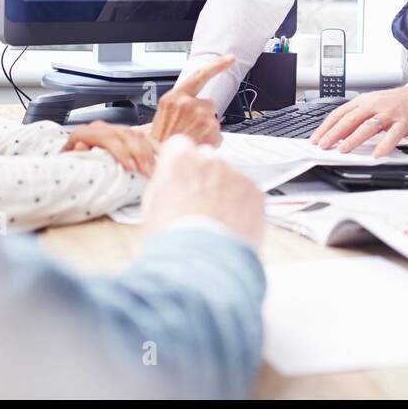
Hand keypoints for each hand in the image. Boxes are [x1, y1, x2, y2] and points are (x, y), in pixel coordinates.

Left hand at [63, 121, 157, 175]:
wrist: (70, 163)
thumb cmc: (71, 167)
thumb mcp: (67, 162)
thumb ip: (75, 154)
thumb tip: (80, 146)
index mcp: (84, 133)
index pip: (108, 138)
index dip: (121, 153)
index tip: (131, 168)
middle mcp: (100, 128)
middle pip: (125, 136)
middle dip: (139, 155)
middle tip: (147, 173)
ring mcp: (113, 129)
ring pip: (136, 135)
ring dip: (148, 153)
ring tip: (154, 171)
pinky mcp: (123, 134)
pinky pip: (143, 137)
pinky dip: (153, 147)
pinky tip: (161, 157)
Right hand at [142, 135, 264, 248]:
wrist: (203, 262)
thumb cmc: (174, 239)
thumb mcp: (152, 207)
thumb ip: (163, 183)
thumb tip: (168, 179)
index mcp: (180, 159)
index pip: (180, 145)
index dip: (181, 163)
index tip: (181, 176)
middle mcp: (210, 161)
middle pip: (207, 159)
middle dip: (204, 176)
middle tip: (199, 204)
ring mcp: (235, 174)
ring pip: (229, 177)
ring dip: (224, 192)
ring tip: (215, 221)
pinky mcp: (255, 192)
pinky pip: (247, 193)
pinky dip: (241, 206)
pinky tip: (229, 226)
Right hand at [151, 54, 235, 144]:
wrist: (157, 159)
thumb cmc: (161, 140)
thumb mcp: (164, 114)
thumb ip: (182, 103)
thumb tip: (199, 103)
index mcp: (174, 97)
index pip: (200, 75)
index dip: (217, 65)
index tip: (230, 59)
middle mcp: (188, 103)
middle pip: (208, 103)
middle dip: (204, 114)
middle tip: (190, 128)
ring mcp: (200, 115)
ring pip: (213, 119)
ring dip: (207, 128)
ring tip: (192, 137)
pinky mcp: (210, 128)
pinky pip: (218, 134)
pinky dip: (212, 141)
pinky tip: (198, 144)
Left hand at [309, 85, 407, 157]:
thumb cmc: (395, 102)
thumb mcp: (372, 104)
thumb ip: (356, 116)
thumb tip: (337, 133)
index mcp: (363, 101)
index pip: (340, 113)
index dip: (326, 127)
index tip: (316, 139)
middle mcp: (374, 105)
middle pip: (350, 119)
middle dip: (334, 133)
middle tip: (323, 145)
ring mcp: (389, 113)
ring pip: (368, 126)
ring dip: (354, 139)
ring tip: (343, 150)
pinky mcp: (403, 122)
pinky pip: (392, 135)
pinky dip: (384, 145)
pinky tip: (376, 154)